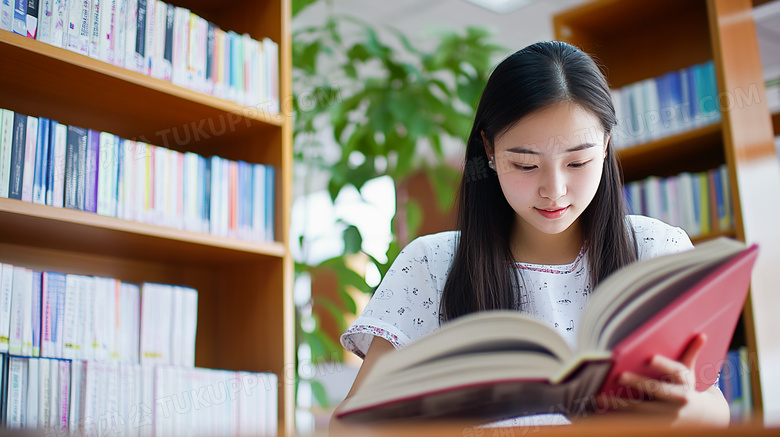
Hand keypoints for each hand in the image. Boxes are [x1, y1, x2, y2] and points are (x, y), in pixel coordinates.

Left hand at [594, 334, 729, 426]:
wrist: (698, 420)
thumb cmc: (686, 390)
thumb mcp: (690, 374)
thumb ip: (691, 353)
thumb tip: (701, 335)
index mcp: (685, 382)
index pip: (675, 371)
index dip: (663, 364)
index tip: (650, 358)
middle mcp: (678, 399)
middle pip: (656, 390)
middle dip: (638, 384)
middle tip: (619, 377)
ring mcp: (667, 415)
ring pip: (642, 409)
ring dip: (621, 403)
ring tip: (602, 397)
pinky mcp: (656, 426)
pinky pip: (634, 421)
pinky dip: (619, 417)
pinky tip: (603, 411)